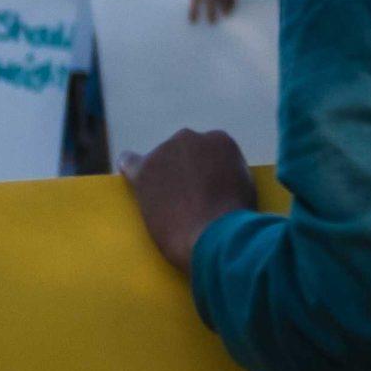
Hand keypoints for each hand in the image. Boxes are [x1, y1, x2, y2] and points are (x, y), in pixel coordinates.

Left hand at [119, 128, 254, 273]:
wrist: (211, 232)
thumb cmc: (234, 214)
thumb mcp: (243, 182)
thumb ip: (226, 170)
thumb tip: (214, 174)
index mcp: (219, 139)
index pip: (209, 151)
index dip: (208, 172)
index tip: (209, 189)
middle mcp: (191, 138)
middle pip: (184, 152)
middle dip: (186, 170)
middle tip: (191, 196)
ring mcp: (165, 152)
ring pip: (161, 161)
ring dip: (164, 176)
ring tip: (170, 203)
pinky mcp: (145, 170)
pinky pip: (130, 162)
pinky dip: (129, 164)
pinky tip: (127, 168)